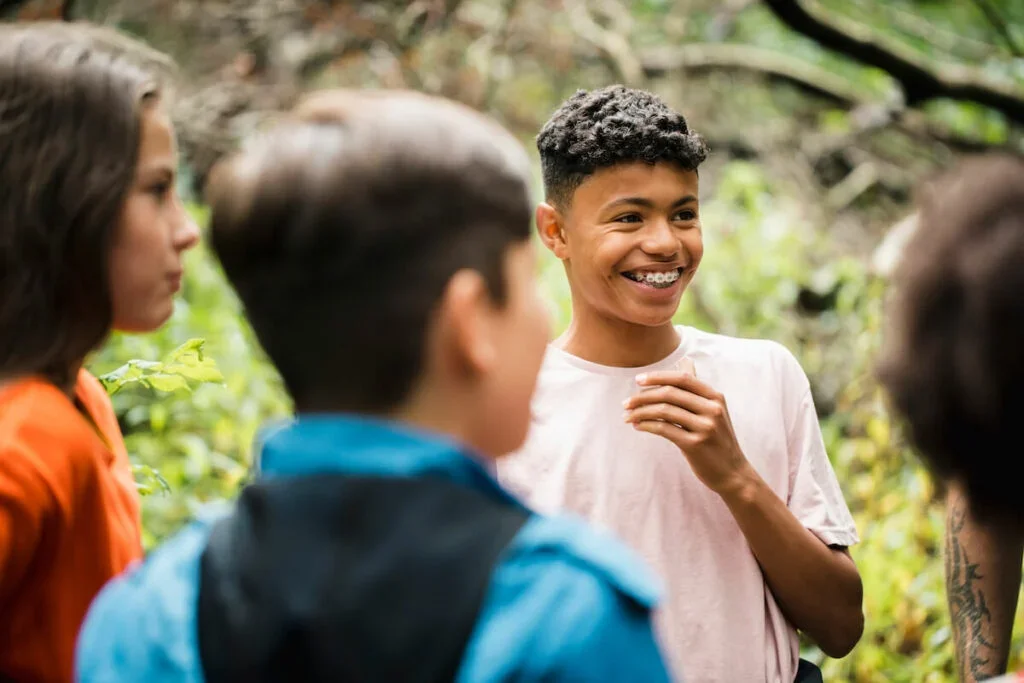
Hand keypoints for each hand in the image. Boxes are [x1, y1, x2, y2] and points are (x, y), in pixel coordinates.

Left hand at [623, 358, 752, 496]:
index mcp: (715, 397)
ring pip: (664, 410)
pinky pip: (664, 429)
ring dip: (640, 412)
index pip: (682, 378)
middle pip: (670, 393)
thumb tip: (686, 361)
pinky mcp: (695, 445)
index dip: (658, 376)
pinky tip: (637, 426)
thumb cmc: (717, 440)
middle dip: (643, 396)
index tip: (638, 380)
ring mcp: (705, 427)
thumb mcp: (713, 411)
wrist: (733, 473)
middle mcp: (712, 409)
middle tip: (626, 403)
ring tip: (628, 416)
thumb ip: (697, 389)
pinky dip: (646, 425)